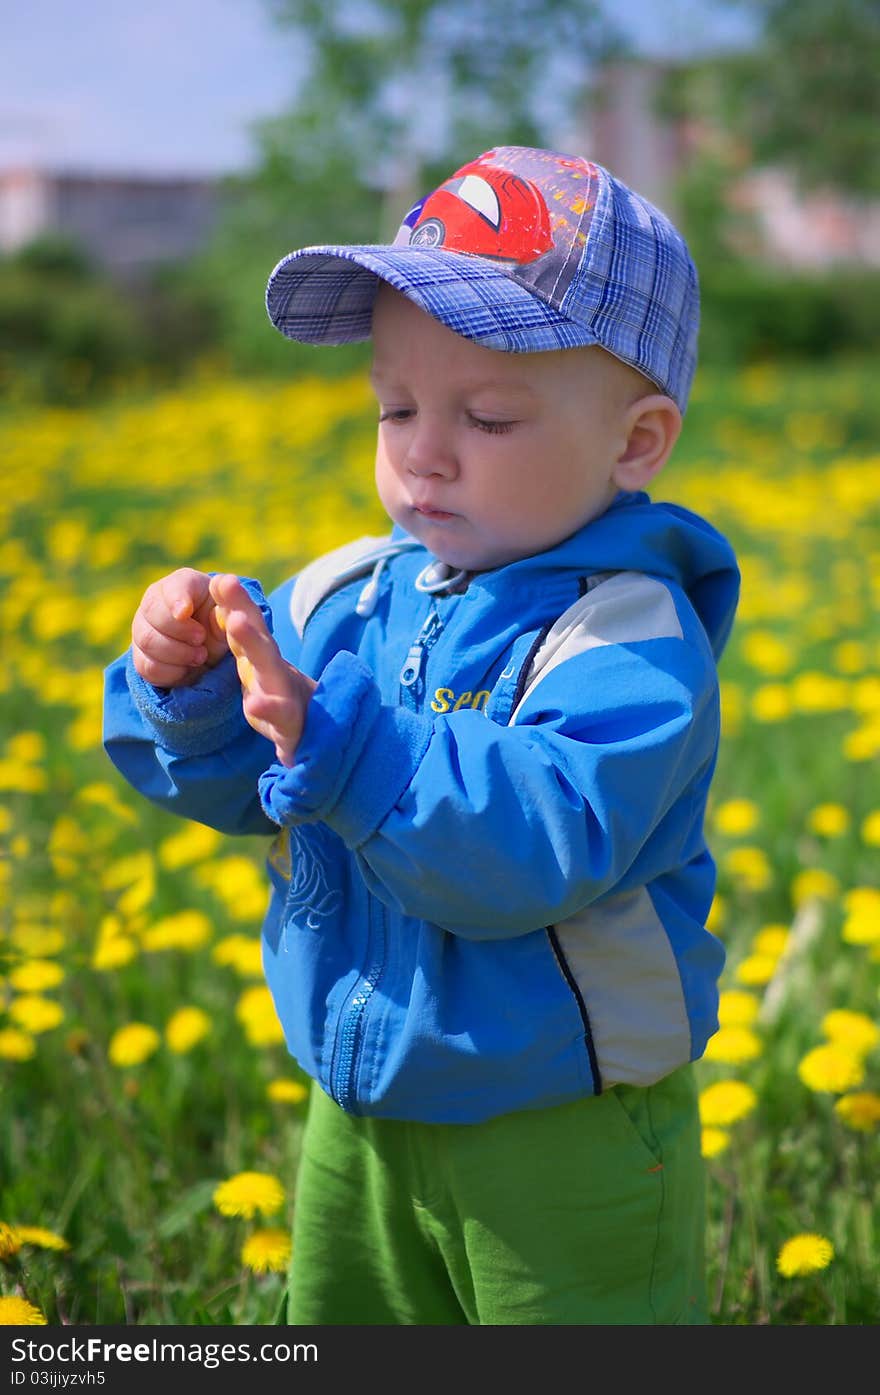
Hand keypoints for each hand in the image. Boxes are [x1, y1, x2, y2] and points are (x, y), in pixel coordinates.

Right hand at [131, 568, 228, 686]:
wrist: (213, 651)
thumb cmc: (222, 623)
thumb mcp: (231, 613)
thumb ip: (229, 601)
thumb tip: (225, 584)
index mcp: (180, 584)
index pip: (173, 585)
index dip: (177, 598)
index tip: (185, 612)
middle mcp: (154, 602)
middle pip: (152, 613)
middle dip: (179, 630)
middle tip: (200, 639)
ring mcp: (142, 629)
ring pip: (147, 640)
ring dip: (177, 653)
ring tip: (200, 656)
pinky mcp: (141, 656)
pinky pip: (147, 665)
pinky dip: (170, 671)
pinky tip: (187, 668)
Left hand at [209, 573, 316, 766]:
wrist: (315, 735)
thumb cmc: (281, 697)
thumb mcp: (259, 666)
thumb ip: (243, 637)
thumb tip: (221, 591)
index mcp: (262, 658)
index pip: (248, 624)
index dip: (235, 601)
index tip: (218, 579)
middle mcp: (274, 671)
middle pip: (258, 636)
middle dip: (242, 609)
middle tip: (225, 582)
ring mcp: (284, 695)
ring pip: (269, 668)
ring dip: (253, 643)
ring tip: (236, 622)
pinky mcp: (291, 725)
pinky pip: (280, 717)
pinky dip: (270, 710)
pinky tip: (255, 705)